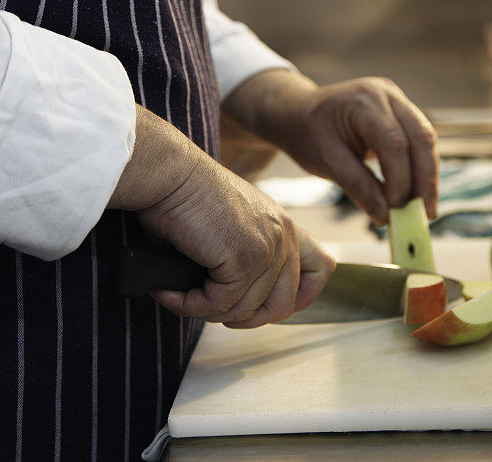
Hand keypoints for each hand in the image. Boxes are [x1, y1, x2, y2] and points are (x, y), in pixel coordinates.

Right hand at [109, 106, 334, 326]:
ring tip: (180, 297)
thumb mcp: (234, 222)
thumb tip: (235, 299)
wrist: (170, 173)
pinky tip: (169, 292)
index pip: (321, 269)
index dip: (299, 297)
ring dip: (208, 311)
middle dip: (246, 318)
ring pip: (245, 310)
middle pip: (284, 305)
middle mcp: (284, 236)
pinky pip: (219, 303)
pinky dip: (190, 305)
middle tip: (211, 308)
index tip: (264, 304)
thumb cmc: (188, 194)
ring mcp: (266, 249)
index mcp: (286, 226)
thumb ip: (249, 252)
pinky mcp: (242, 259)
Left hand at [222, 71, 438, 223]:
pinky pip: (420, 140)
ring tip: (425, 210)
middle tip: (425, 215)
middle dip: (425, 180)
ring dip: (428, 176)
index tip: (397, 211)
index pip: (394, 143)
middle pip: (421, 137)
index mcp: (363, 100)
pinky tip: (418, 194)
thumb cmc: (308, 135)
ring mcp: (397, 99)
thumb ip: (357, 186)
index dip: (400, 180)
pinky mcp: (402, 112)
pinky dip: (421, 167)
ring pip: (426, 139)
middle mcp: (386, 94)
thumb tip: (385, 216)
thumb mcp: (326, 162)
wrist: (299, 113)